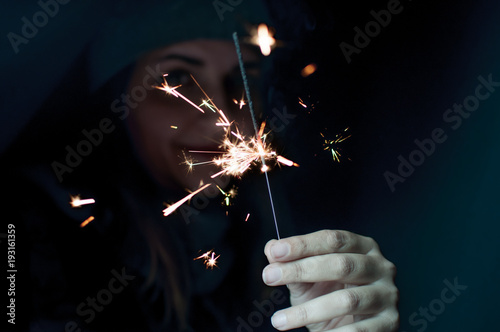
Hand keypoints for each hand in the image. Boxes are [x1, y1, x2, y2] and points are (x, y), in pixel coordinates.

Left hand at [262, 230, 398, 330]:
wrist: (350, 329)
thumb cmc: (329, 296)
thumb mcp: (307, 278)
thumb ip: (290, 262)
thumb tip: (271, 248)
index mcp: (362, 246)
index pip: (332, 239)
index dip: (302, 244)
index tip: (275, 252)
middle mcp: (380, 266)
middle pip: (340, 264)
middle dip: (301, 270)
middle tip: (269, 277)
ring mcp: (387, 295)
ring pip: (347, 300)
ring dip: (308, 311)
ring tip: (279, 320)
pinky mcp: (390, 323)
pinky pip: (359, 331)